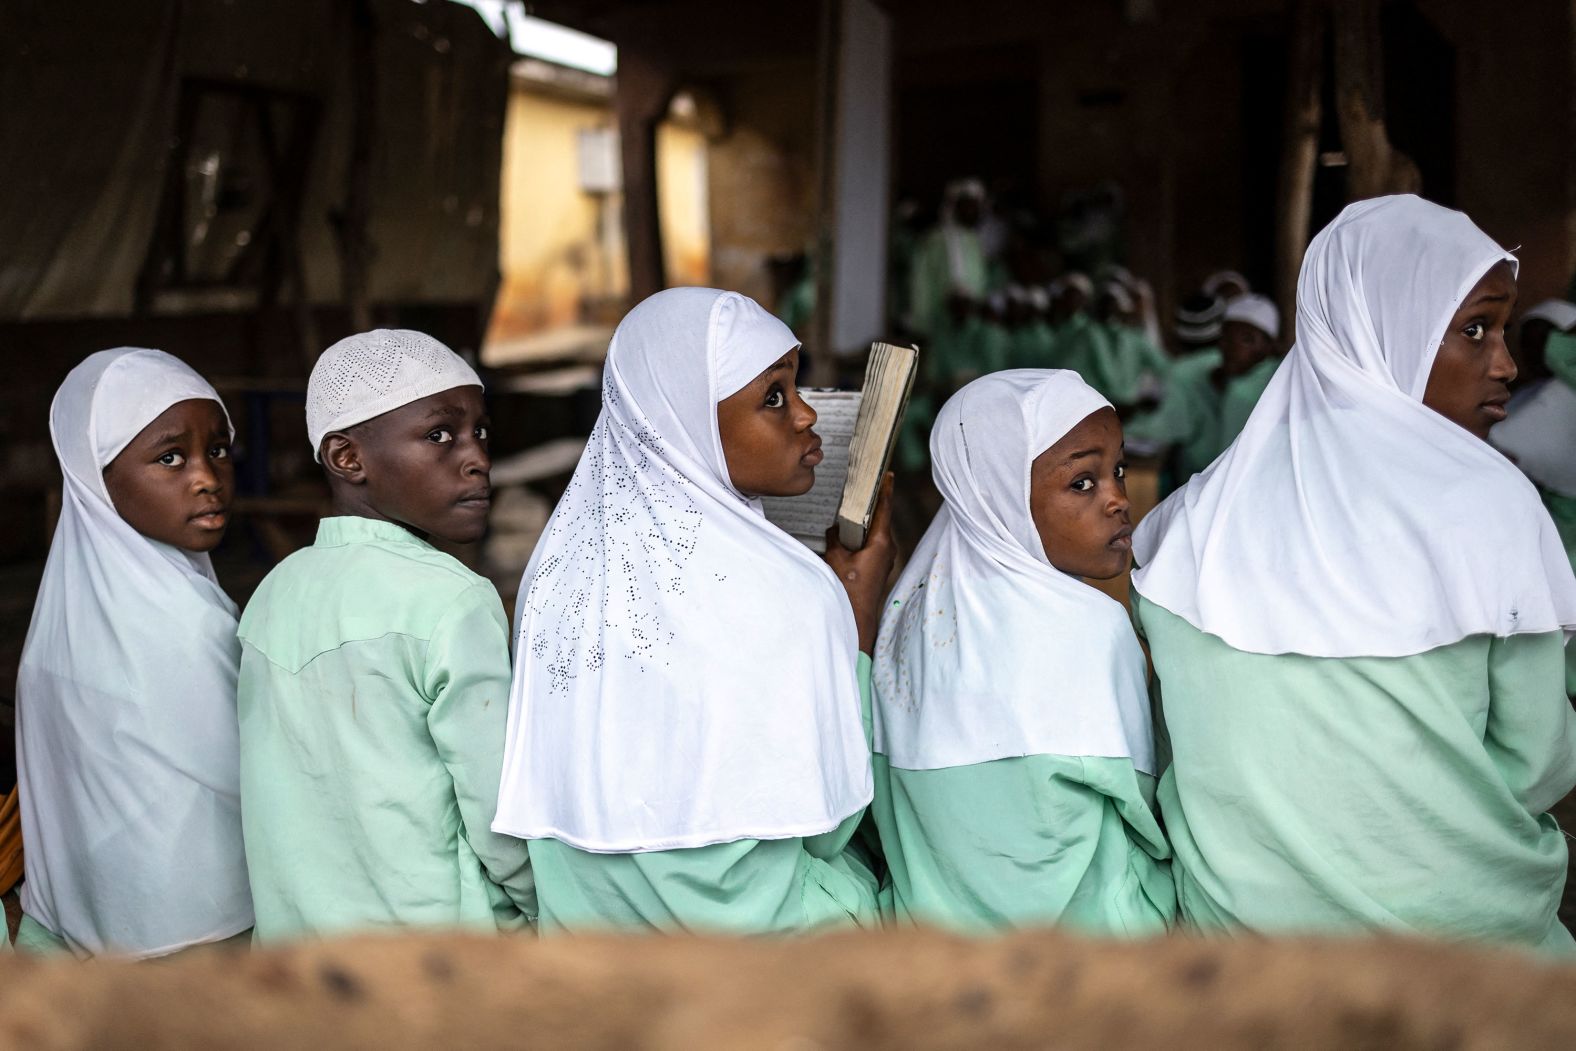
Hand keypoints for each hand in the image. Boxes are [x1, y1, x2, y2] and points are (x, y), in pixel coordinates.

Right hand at [824, 473, 897, 654]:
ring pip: (877, 530)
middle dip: (874, 501)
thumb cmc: (848, 589)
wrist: (856, 618)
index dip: (885, 489)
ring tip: (857, 504)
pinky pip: (874, 542)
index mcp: (882, 542)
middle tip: (867, 483)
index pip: (884, 508)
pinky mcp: (879, 566)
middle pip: (882, 517)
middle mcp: (888, 548)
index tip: (888, 473)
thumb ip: (835, 539)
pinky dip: (866, 532)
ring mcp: (885, 558)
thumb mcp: (836, 558)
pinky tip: (853, 530)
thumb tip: (835, 529)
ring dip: (868, 518)